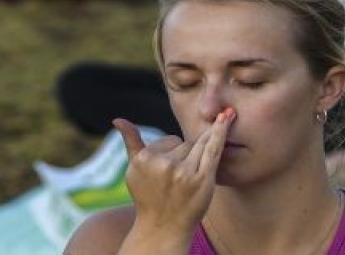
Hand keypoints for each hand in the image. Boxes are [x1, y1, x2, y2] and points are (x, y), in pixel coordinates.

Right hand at [114, 110, 233, 236]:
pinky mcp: (202, 180)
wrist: (163, 228)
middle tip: (177, 181)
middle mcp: (163, 165)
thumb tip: (117, 119)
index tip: (167, 174)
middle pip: (185, 143)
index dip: (172, 155)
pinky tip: (227, 117)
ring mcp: (184, 172)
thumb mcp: (134, 169)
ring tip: (190, 176)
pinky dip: (221, 132)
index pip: (170, 140)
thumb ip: (131, 141)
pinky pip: (213, 149)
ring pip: (198, 146)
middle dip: (185, 156)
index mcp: (144, 159)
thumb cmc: (149, 196)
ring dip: (199, 156)